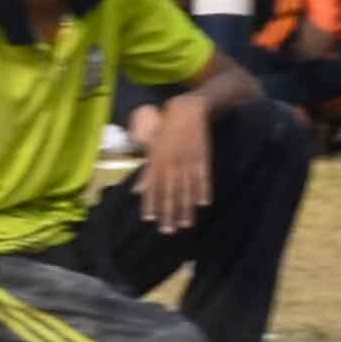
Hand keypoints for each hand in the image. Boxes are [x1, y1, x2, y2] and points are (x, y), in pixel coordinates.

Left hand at [135, 100, 214, 232]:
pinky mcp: (202, 157)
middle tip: (168, 231)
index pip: (152, 187)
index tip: (150, 221)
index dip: (150, 204)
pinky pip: (203, 177)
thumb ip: (147, 172)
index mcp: (157, 161)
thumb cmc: (166, 130)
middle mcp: (171, 163)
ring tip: (186, 224)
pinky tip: (203, 204)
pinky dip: (203, 190)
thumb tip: (137, 191)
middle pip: (169, 193)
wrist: (187, 110)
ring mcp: (188, 161)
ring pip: (186, 189)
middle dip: (168, 213)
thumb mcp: (152, 148)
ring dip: (186, 208)